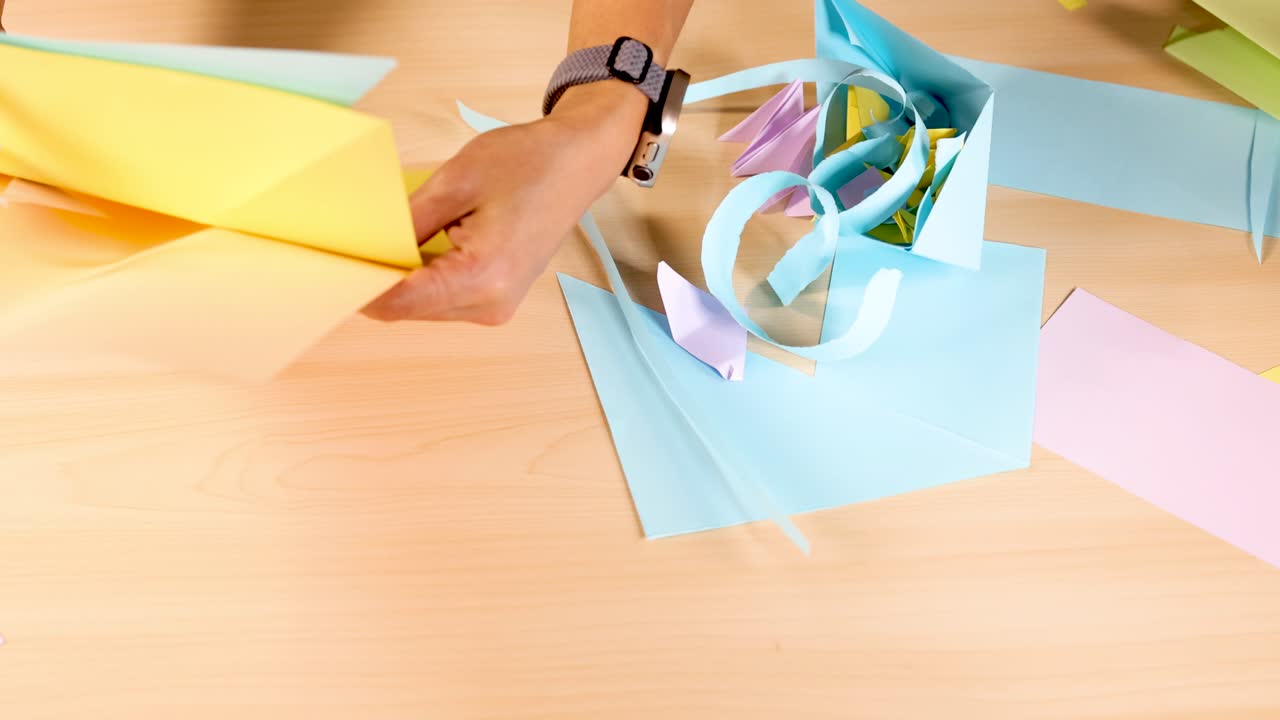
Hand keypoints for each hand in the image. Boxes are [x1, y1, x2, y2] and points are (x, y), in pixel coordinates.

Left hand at [364, 81, 646, 324]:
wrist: (578, 164)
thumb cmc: (528, 164)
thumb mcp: (455, 182)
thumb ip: (406, 223)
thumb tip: (363, 248)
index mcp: (483, 276)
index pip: (400, 302)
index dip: (358, 287)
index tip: (328, 266)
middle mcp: (490, 304)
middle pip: (408, 309)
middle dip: (375, 281)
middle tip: (346, 243)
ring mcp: (495, 307)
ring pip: (422, 307)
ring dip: (398, 279)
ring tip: (383, 237)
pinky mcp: (495, 300)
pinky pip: (442, 298)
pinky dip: (421, 277)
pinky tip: (414, 244)